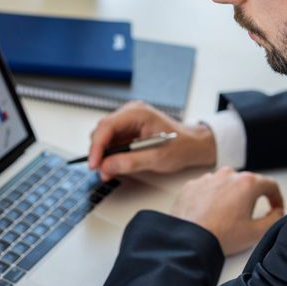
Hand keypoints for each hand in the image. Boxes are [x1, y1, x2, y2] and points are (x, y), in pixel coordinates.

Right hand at [88, 101, 215, 180]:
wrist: (192, 145)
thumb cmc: (180, 146)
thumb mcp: (156, 158)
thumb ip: (130, 162)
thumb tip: (106, 166)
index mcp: (138, 113)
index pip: (107, 126)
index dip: (97, 146)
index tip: (94, 163)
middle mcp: (130, 113)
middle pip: (102, 130)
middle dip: (99, 152)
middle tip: (101, 171)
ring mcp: (128, 121)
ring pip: (104, 137)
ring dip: (103, 155)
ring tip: (108, 172)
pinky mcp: (128, 130)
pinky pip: (112, 141)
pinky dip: (110, 155)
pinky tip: (113, 166)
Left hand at [170, 168, 283, 255]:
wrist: (188, 240)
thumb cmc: (220, 235)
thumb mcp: (257, 232)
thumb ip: (274, 219)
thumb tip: (277, 212)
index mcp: (246, 183)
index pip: (270, 185)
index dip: (276, 198)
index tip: (275, 207)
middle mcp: (227, 175)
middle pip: (247, 183)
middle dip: (251, 198)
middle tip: (249, 216)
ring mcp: (207, 178)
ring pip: (226, 184)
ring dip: (230, 196)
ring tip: (226, 217)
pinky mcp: (192, 185)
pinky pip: (207, 188)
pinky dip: (211, 198)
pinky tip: (210, 214)